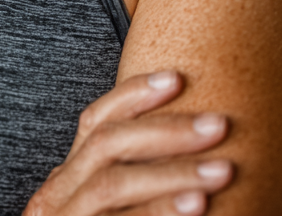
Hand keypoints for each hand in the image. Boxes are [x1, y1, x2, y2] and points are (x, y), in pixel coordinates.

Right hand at [23, 71, 232, 215]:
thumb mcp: (101, 211)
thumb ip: (125, 189)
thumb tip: (184, 151)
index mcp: (66, 180)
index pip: (93, 121)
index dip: (132, 95)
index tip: (176, 78)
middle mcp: (57, 196)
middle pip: (104, 145)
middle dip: (164, 130)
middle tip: (218, 125)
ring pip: (112, 183)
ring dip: (171, 171)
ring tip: (223, 169)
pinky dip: (160, 213)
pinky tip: (196, 209)